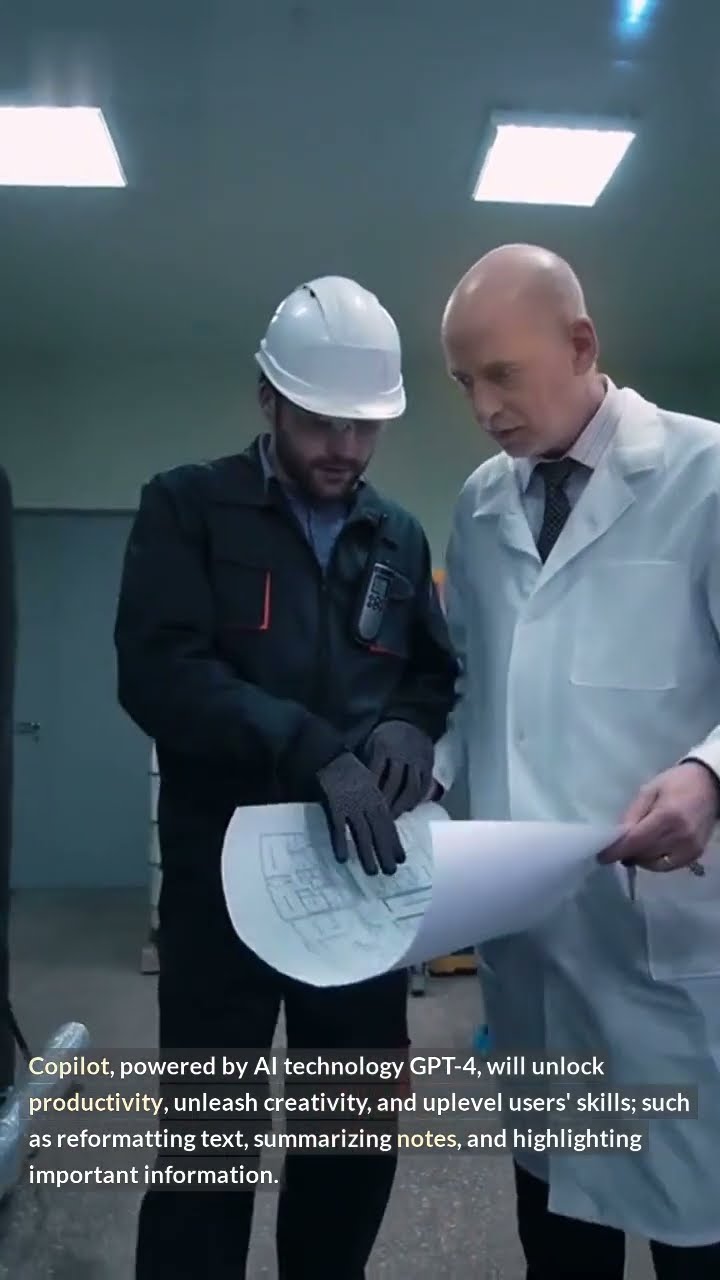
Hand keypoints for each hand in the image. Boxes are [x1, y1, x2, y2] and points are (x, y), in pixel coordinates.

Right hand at [315, 752, 405, 875]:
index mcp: (376, 797)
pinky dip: (341, 842)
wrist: (330, 752)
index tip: (401, 859)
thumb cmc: (348, 768)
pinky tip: (343, 857)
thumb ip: (373, 800)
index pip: (389, 824)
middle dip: (385, 852)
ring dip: (367, 853)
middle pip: (378, 831)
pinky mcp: (334, 804)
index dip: (395, 842)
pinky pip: (338, 826)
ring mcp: (351, 803)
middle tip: (391, 872)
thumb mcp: (368, 782)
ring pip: (361, 832)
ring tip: (371, 871)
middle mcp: (367, 802)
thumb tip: (381, 818)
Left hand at [363, 720, 433, 818]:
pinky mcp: (429, 764)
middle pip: (394, 785)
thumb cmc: (384, 737)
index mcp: (383, 748)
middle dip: (386, 804)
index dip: (371, 792)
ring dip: (402, 805)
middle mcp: (402, 754)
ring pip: (411, 788)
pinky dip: (417, 799)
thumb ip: (364, 761)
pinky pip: (425, 786)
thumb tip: (351, 785)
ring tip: (394, 817)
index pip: (376, 775)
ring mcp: (417, 760)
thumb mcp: (370, 743)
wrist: (410, 720)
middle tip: (378, 818)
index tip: (364, 807)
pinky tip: (408, 808)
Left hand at [599, 762, 718, 871]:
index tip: (601, 857)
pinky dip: (655, 862)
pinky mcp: (696, 855)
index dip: (616, 851)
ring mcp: (690, 848)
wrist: (710, 785)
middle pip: (644, 855)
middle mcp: (681, 836)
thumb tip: (617, 837)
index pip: (636, 842)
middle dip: (627, 854)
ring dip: (640, 859)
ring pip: (655, 865)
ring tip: (634, 847)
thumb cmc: (676, 783)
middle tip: (617, 846)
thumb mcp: (649, 791)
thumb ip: (632, 814)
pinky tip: (650, 849)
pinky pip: (668, 866)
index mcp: (667, 816)